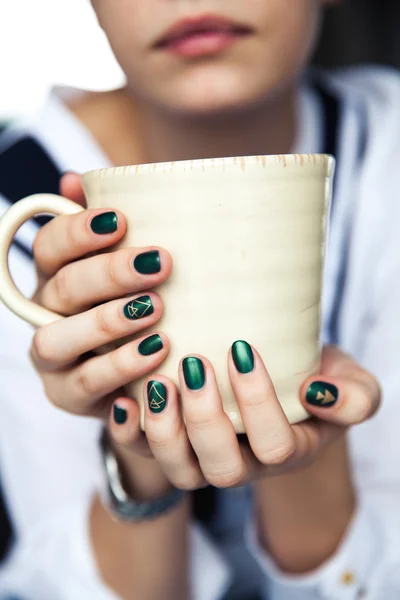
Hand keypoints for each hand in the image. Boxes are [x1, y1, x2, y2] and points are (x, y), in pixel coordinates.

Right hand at [30, 173, 173, 495]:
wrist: (143, 374)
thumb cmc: (138, 309)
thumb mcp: (132, 269)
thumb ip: (109, 227)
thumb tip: (74, 179)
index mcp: (57, 277)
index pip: (50, 246)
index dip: (79, 230)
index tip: (121, 219)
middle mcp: (45, 315)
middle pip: (62, 287)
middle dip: (109, 273)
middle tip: (160, 263)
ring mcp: (53, 359)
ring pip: (58, 338)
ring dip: (105, 322)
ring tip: (157, 311)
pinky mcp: (68, 396)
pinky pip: (87, 384)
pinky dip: (120, 368)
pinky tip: (158, 353)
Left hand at [112, 343, 379, 489]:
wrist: (280, 375)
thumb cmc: (313, 376)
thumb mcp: (349, 383)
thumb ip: (354, 397)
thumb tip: (318, 395)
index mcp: (286, 450)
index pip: (275, 446)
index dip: (258, 405)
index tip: (243, 351)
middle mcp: (242, 462)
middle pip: (221, 470)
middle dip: (205, 421)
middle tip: (195, 366)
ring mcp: (202, 457)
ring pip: (179, 471)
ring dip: (163, 429)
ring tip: (159, 381)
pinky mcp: (169, 442)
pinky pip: (141, 453)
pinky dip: (128, 431)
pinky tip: (125, 398)